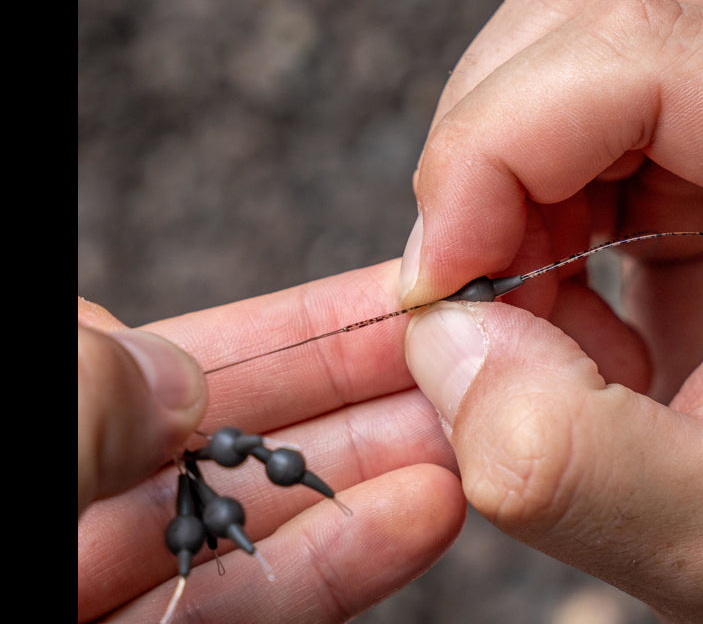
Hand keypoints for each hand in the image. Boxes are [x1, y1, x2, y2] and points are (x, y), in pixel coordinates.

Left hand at [77, 261, 463, 622]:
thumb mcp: (36, 421)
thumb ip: (91, 385)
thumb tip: (179, 377)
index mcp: (66, 411)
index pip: (193, 360)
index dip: (303, 332)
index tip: (398, 301)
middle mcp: (87, 489)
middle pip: (249, 435)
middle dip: (365, 397)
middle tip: (463, 366)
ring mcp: (104, 583)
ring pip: (264, 519)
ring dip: (375, 476)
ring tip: (467, 437)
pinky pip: (243, 608)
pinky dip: (337, 563)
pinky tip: (423, 514)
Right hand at [399, 0, 702, 623]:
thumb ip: (567, 455)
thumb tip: (442, 334)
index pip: (638, 43)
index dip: (495, 145)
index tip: (439, 279)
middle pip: (584, 12)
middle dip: (486, 161)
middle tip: (484, 299)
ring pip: (555, 54)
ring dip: (500, 195)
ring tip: (540, 318)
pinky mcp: (700, 137)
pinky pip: (562, 117)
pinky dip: (519, 212)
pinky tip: (562, 303)